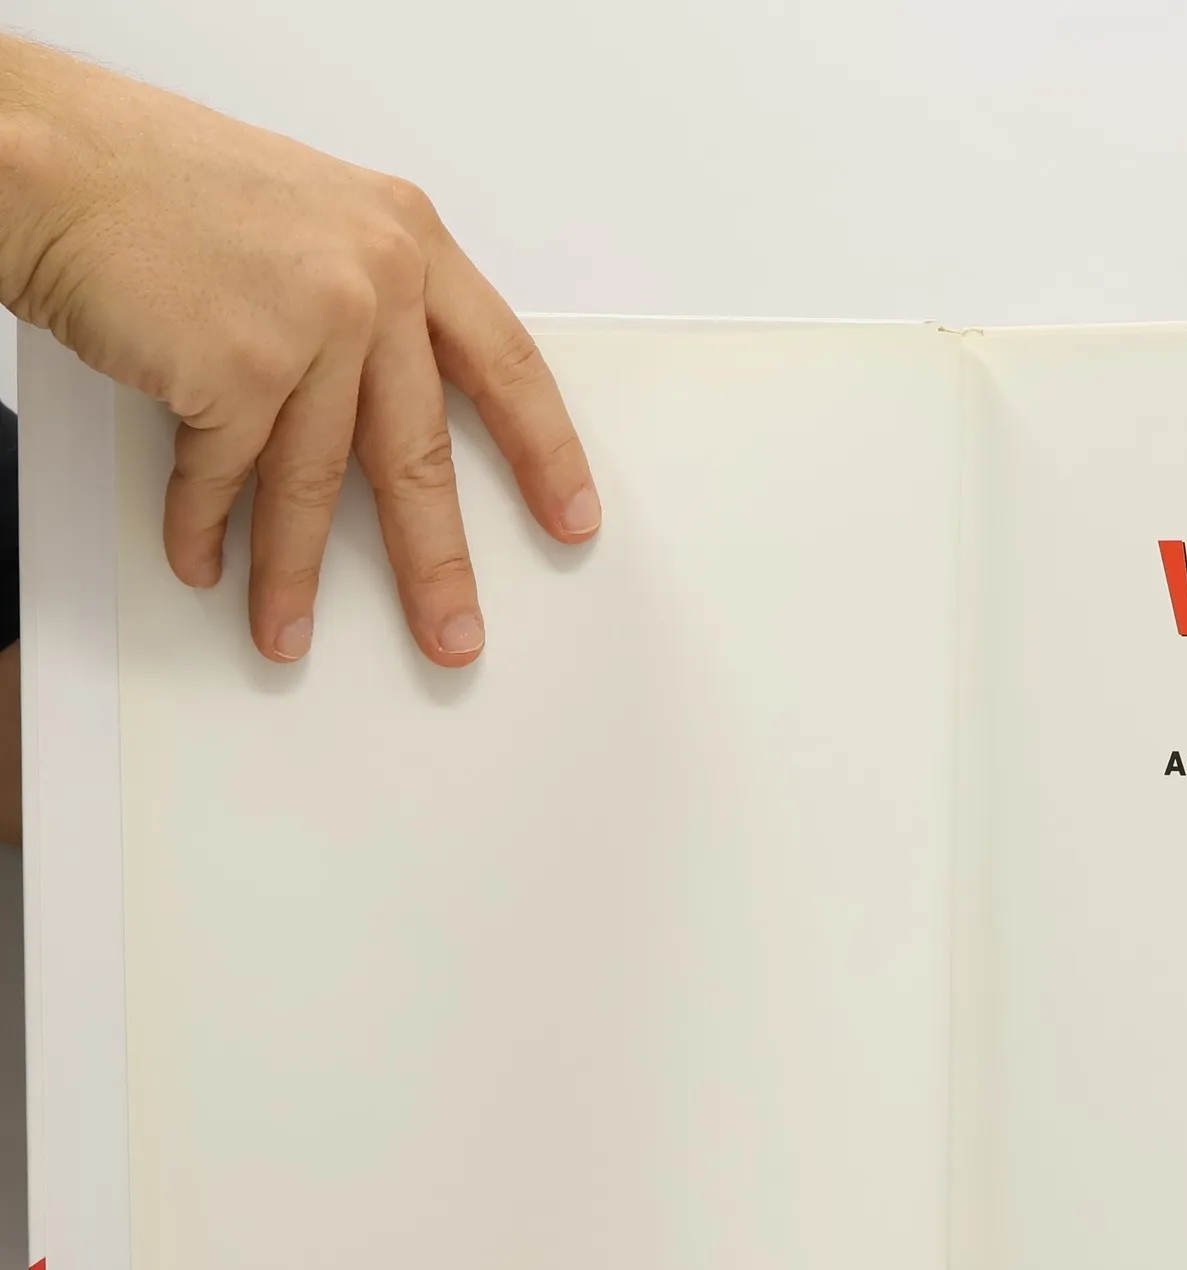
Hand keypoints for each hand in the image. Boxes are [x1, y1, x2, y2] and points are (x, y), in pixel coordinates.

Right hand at [0, 37, 598, 666]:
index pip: (507, 365)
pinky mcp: (236, 368)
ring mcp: (309, 325)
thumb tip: (397, 415)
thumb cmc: (165, 186)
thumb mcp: (314, 222)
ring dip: (294, 574)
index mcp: (408, 241)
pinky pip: (229, 477)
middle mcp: (373, 280)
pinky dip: (207, 527)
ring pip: (316, 484)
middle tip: (454, 633)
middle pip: (421, 453)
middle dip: (435, 563)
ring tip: (289, 632)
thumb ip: (372, 308)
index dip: (545, 452)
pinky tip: (206, 560)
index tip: (572, 517)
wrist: (54, 158)